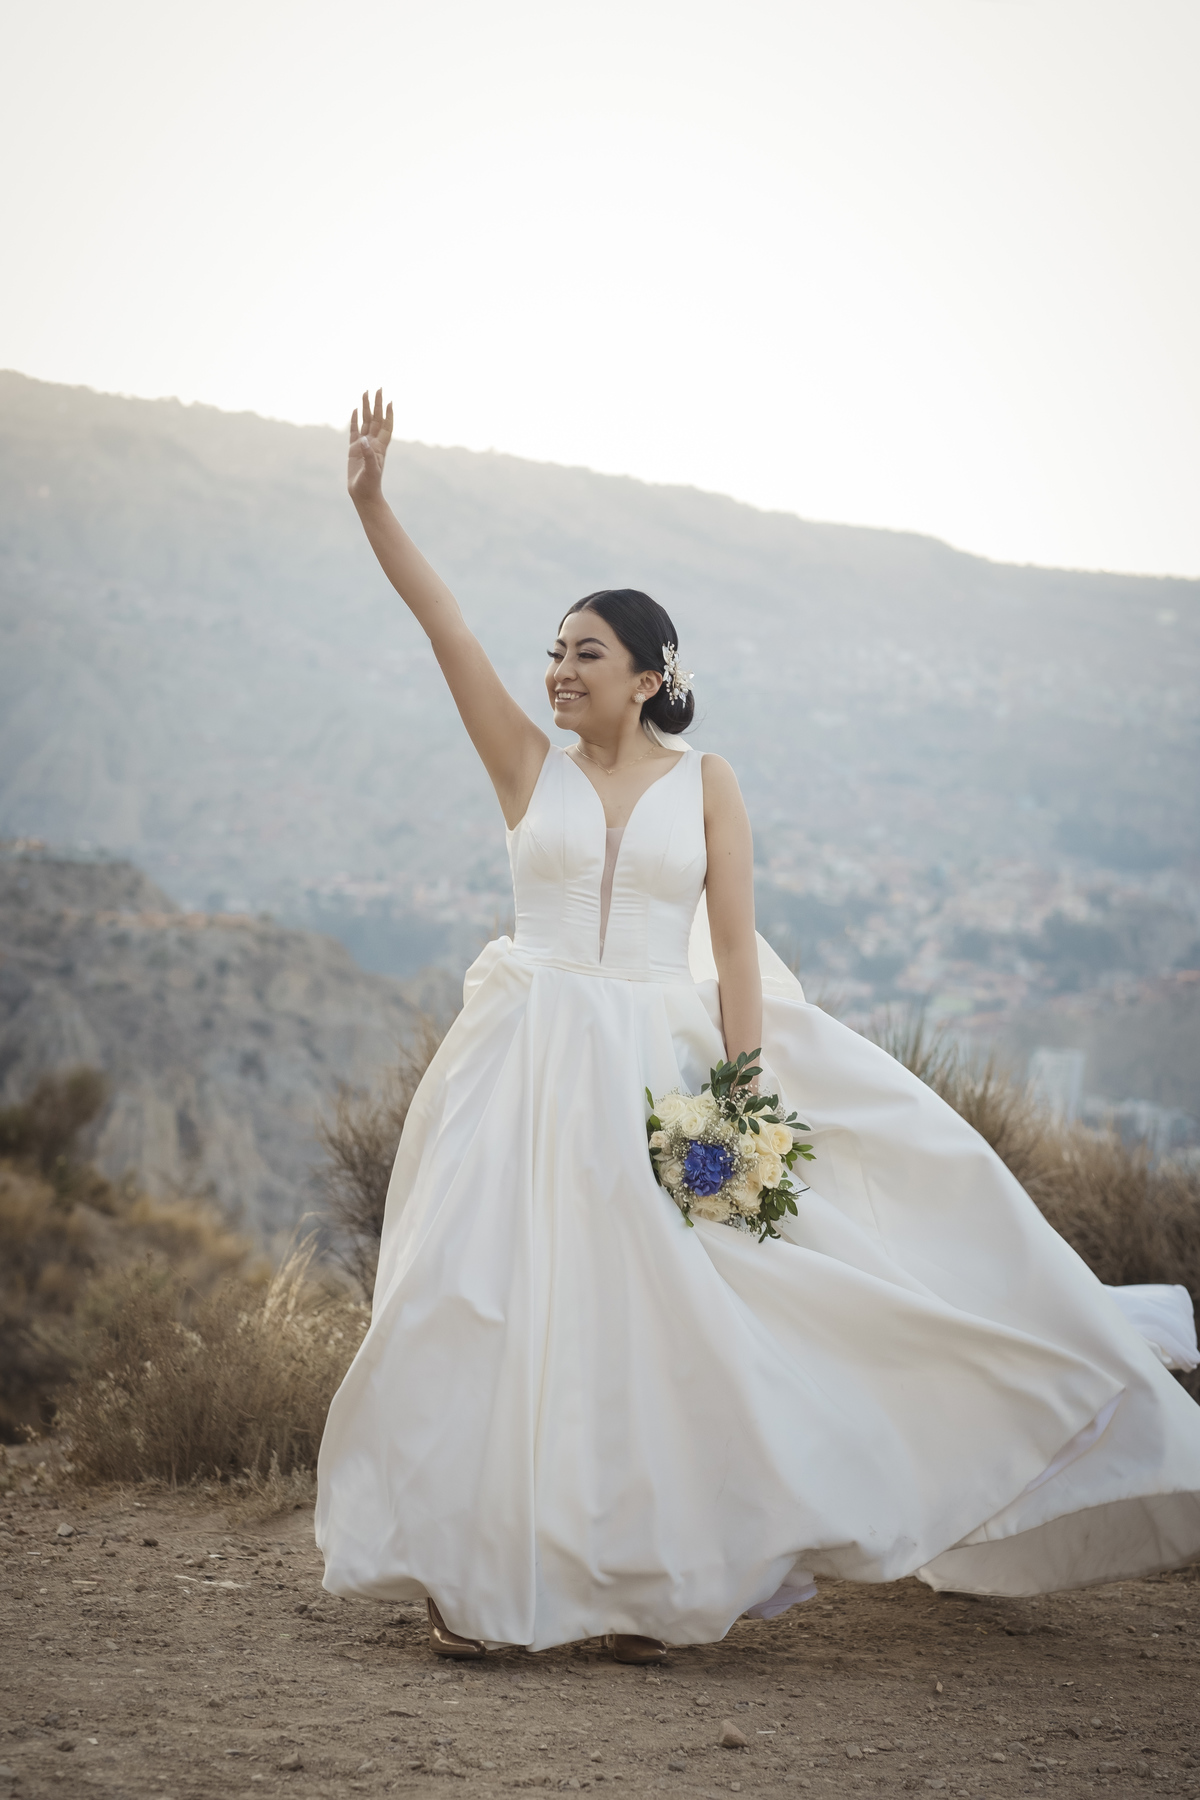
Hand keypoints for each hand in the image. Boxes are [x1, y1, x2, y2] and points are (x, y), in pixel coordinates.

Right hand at [347, 388, 392, 505]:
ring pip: (366, 421)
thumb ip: (368, 455)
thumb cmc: (370, 484)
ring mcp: (364, 445)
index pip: (386, 426)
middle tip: (378, 388)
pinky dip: (355, 420)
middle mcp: (373, 443)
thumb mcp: (371, 471)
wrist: (363, 494)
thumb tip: (364, 440)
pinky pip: (354, 430)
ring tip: (365, 393)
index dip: (388, 414)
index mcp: (380, 447)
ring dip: (366, 408)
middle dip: (377, 404)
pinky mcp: (354, 449)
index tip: (390, 401)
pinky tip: (356, 410)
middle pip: (376, 419)